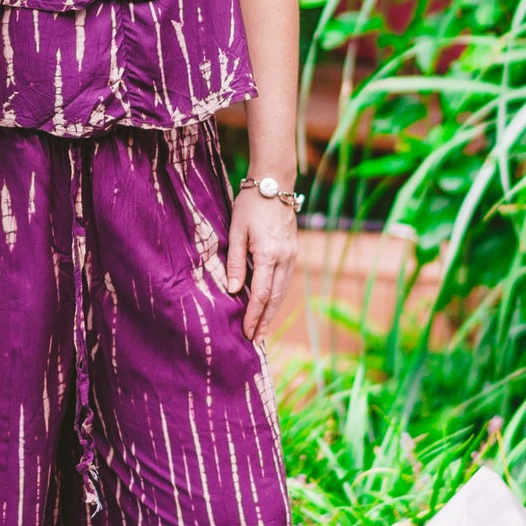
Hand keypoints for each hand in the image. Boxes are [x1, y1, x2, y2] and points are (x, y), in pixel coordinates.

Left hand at [226, 190, 298, 341]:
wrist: (275, 183)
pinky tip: (269, 305)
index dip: (253, 315)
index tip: (246, 333)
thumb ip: (235, 261)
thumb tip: (233, 290)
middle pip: (275, 298)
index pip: (260, 293)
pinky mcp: (293, 251)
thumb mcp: (236, 230)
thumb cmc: (250, 204)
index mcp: (268, 253)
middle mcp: (285, 258)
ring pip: (283, 291)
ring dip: (272, 312)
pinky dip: (277, 297)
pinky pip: (285, 280)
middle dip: (264, 321)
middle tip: (256, 342)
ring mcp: (292, 255)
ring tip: (262, 330)